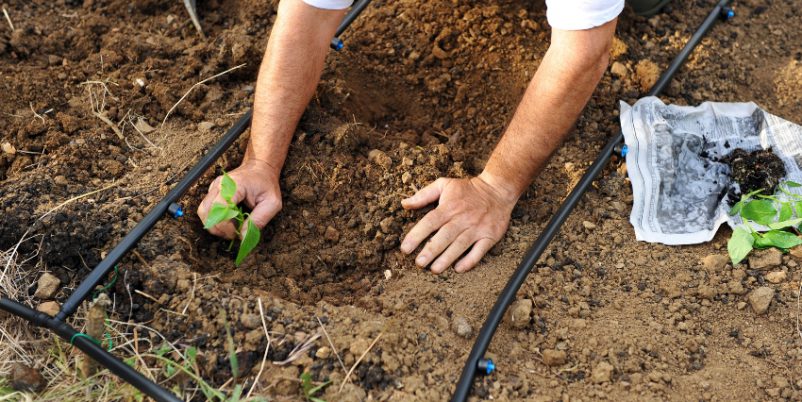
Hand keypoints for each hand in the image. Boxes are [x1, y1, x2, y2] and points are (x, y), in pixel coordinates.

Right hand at [198, 159, 281, 238]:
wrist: (260, 168)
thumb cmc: (267, 184)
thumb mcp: (272, 203)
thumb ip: (259, 220)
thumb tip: (244, 237)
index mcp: (234, 186)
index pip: (219, 209)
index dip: (225, 226)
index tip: (237, 233)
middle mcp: (219, 185)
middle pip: (206, 212)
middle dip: (218, 228)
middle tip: (234, 233)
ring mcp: (213, 187)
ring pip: (203, 212)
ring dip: (215, 225)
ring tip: (231, 227)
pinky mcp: (212, 192)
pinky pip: (207, 210)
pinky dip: (215, 219)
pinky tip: (229, 220)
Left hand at [400, 174, 517, 273]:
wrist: (498, 189)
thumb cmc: (468, 189)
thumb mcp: (444, 185)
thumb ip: (423, 195)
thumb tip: (404, 204)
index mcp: (449, 207)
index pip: (430, 222)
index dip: (417, 235)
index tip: (405, 248)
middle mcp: (463, 218)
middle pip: (444, 236)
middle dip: (431, 251)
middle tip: (419, 263)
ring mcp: (477, 228)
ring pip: (460, 245)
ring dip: (447, 258)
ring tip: (434, 269)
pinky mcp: (490, 236)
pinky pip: (479, 251)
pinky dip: (470, 261)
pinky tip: (459, 268)